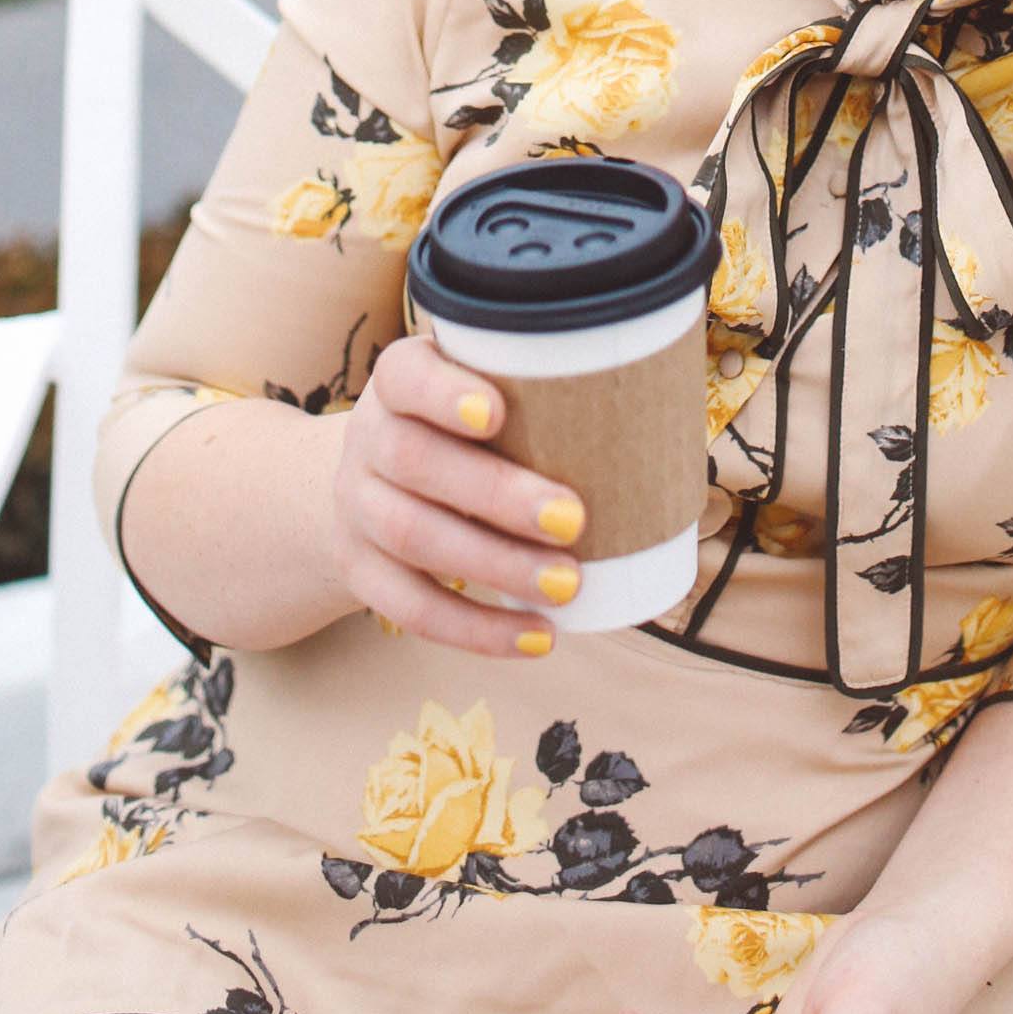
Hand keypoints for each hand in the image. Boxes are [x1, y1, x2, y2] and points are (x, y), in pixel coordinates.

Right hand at [326, 332, 586, 657]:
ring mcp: (355, 507)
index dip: (443, 394)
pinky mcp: (359, 572)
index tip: (497, 412)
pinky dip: (474, 630)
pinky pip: (408, 608)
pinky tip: (537, 637)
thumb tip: (657, 401)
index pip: (404, 375)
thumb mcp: (482, 388)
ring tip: (568, 584)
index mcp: (398, 380)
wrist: (375, 480)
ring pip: (411, 536)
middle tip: (573, 518)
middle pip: (415, 462)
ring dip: (495, 566)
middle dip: (496, 494)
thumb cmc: (465, 428)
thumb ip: (540, 389)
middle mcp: (367, 437)